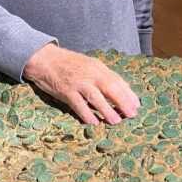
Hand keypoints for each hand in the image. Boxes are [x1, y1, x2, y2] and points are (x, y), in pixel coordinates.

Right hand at [22, 44, 139, 124]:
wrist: (44, 59)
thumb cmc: (69, 64)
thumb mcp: (89, 65)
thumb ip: (103, 76)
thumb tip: (121, 90)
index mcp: (98, 68)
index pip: (117, 81)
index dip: (128, 93)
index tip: (137, 105)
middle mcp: (90, 74)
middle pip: (110, 88)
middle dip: (123, 102)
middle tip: (132, 114)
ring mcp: (78, 82)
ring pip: (96, 97)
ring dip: (107, 110)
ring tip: (116, 121)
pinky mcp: (66, 91)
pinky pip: (78, 104)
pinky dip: (86, 114)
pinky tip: (94, 122)